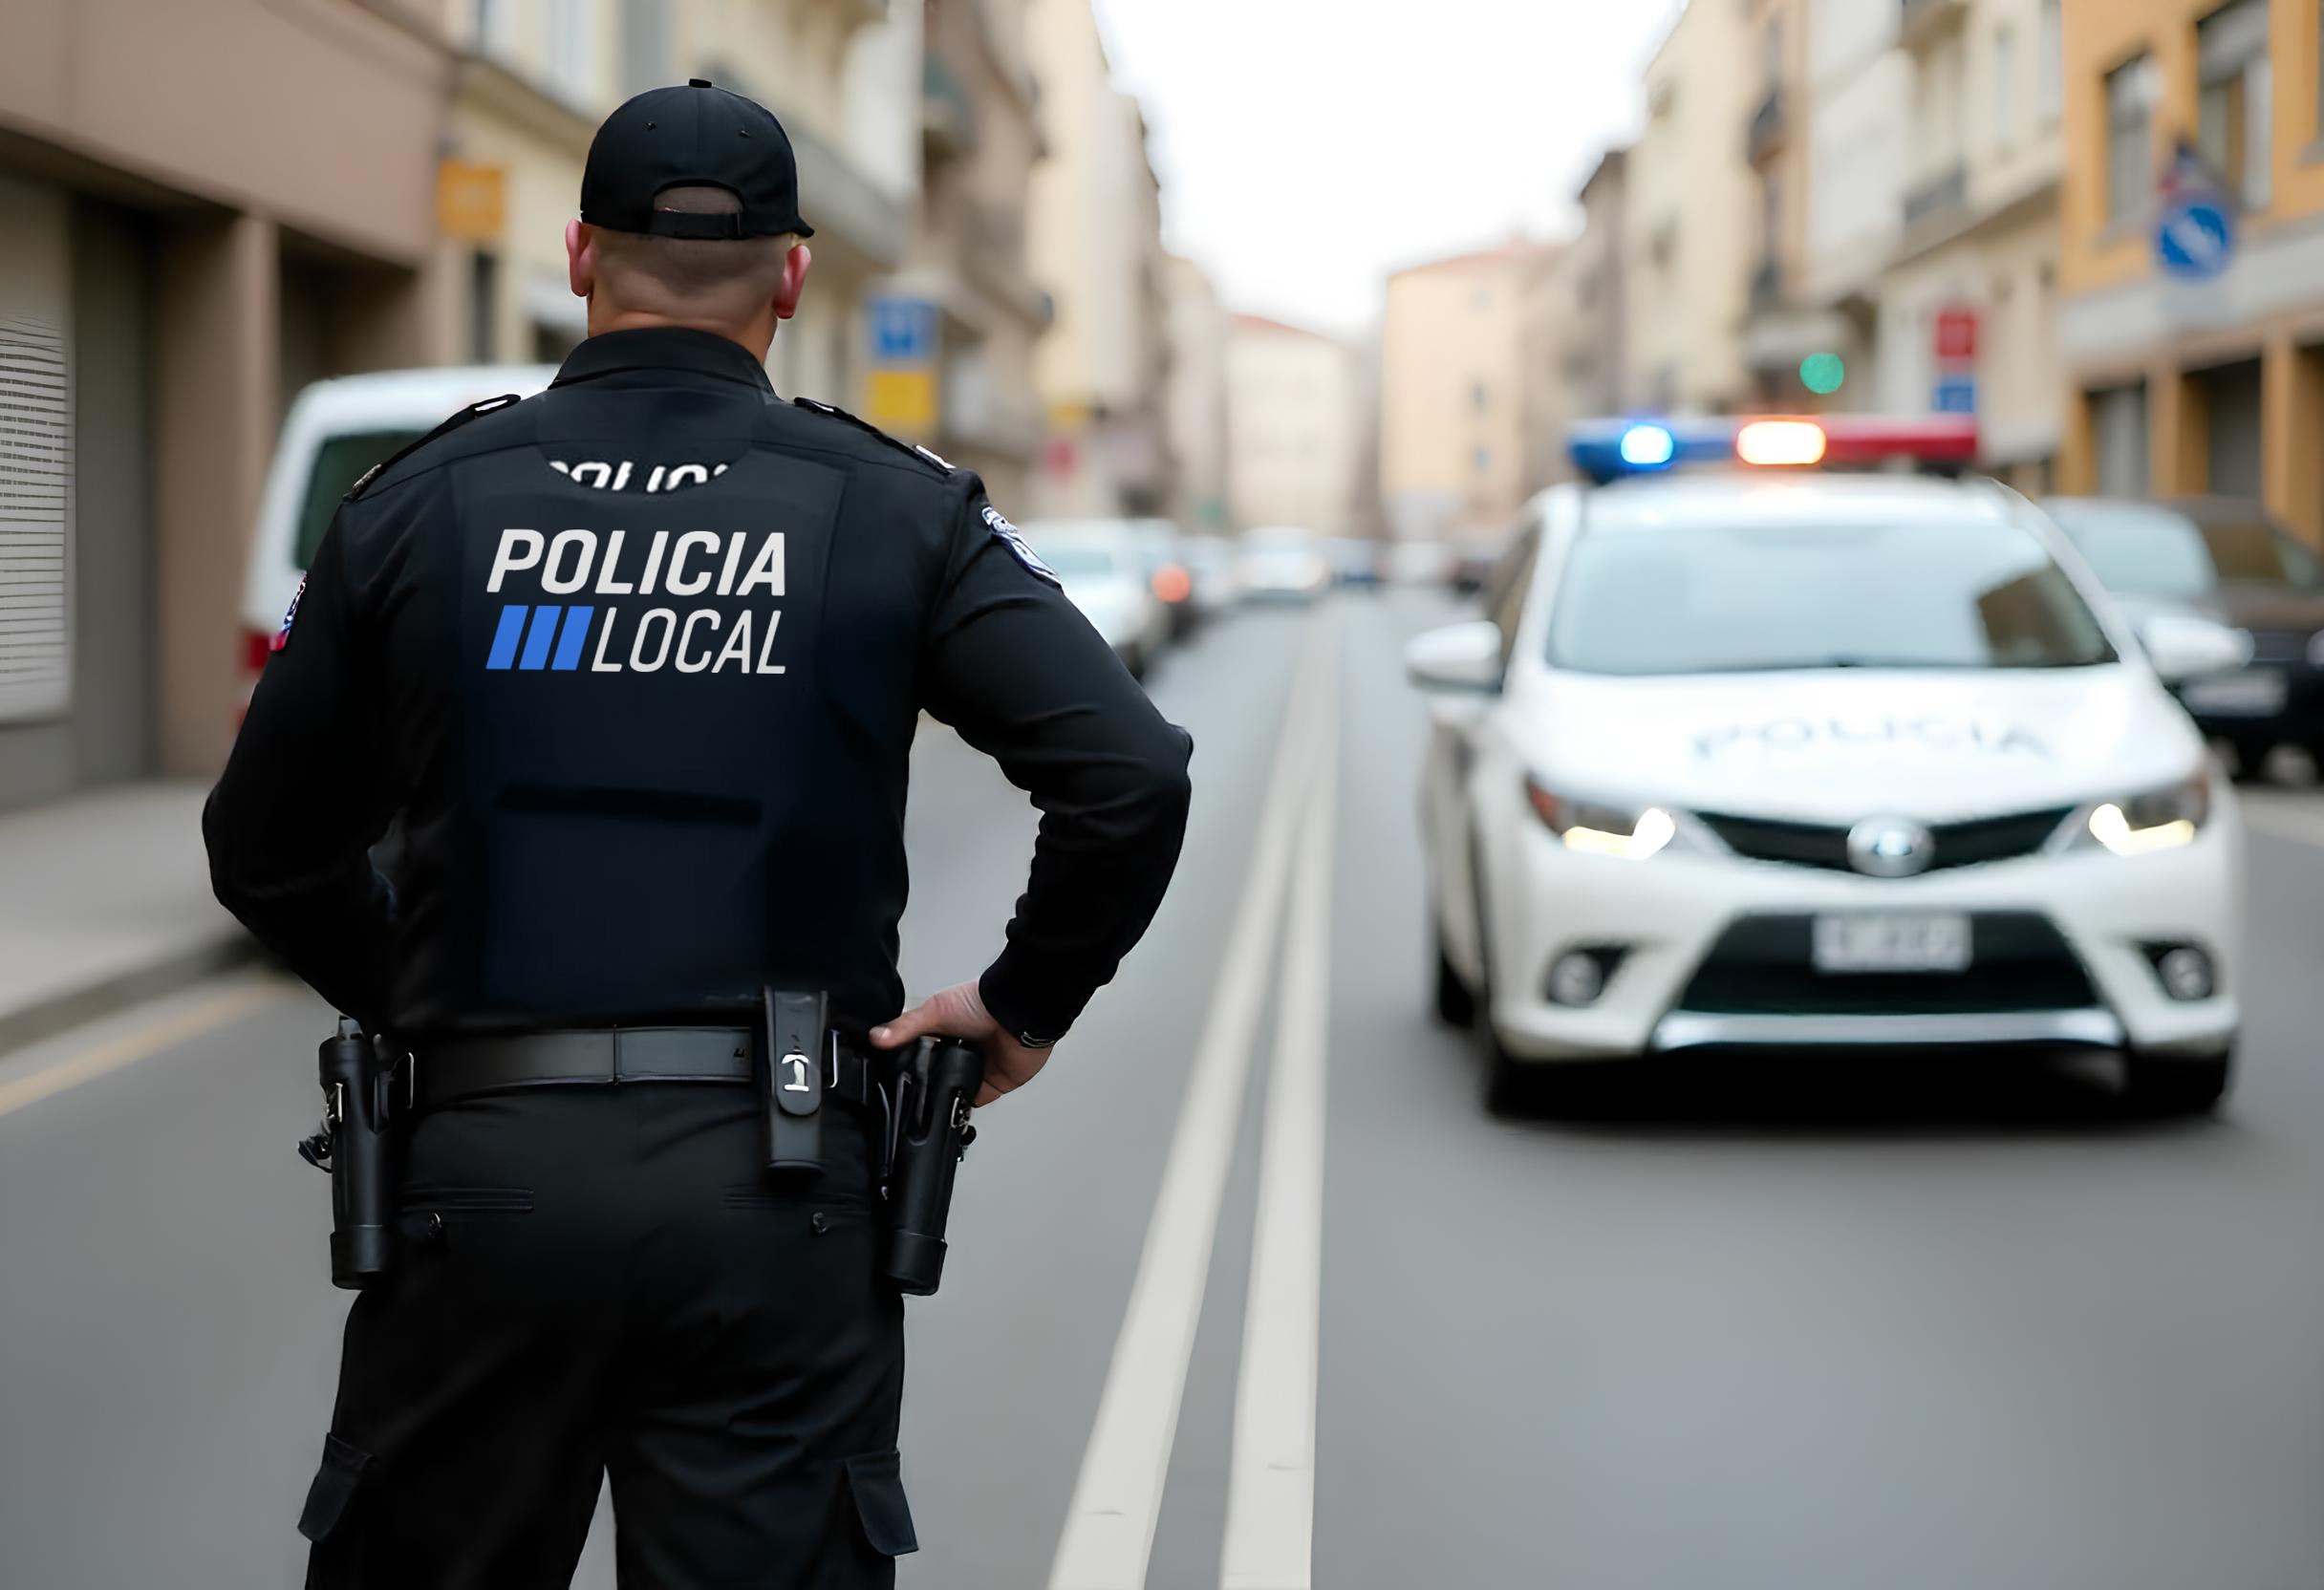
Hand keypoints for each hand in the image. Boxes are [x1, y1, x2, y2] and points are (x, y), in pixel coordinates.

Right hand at [870, 980, 1050, 1106]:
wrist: (1018, 1013)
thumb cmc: (981, 1002)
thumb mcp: (935, 1010)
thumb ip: (906, 1027)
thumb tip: (876, 1038)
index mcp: (945, 1032)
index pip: (920, 1054)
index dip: (906, 1065)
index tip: (889, 1079)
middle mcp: (960, 1052)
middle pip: (936, 1076)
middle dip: (925, 1085)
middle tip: (906, 1099)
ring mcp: (976, 1069)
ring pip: (953, 1091)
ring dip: (944, 1099)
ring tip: (924, 1112)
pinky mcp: (993, 1084)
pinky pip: (973, 1102)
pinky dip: (963, 1108)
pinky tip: (950, 1112)